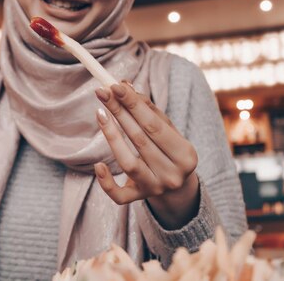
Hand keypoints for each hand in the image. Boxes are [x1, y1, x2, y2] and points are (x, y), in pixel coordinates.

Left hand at [94, 82, 199, 229]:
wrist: (176, 186)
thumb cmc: (169, 149)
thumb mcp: (167, 130)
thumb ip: (148, 109)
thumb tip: (125, 85)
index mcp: (185, 155)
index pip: (154, 125)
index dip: (134, 104)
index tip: (116, 86)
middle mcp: (172, 174)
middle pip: (140, 139)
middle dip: (119, 112)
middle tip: (103, 92)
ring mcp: (155, 188)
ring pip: (128, 163)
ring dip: (112, 136)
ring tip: (100, 113)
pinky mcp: (138, 198)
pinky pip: (119, 196)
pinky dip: (106, 182)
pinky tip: (98, 165)